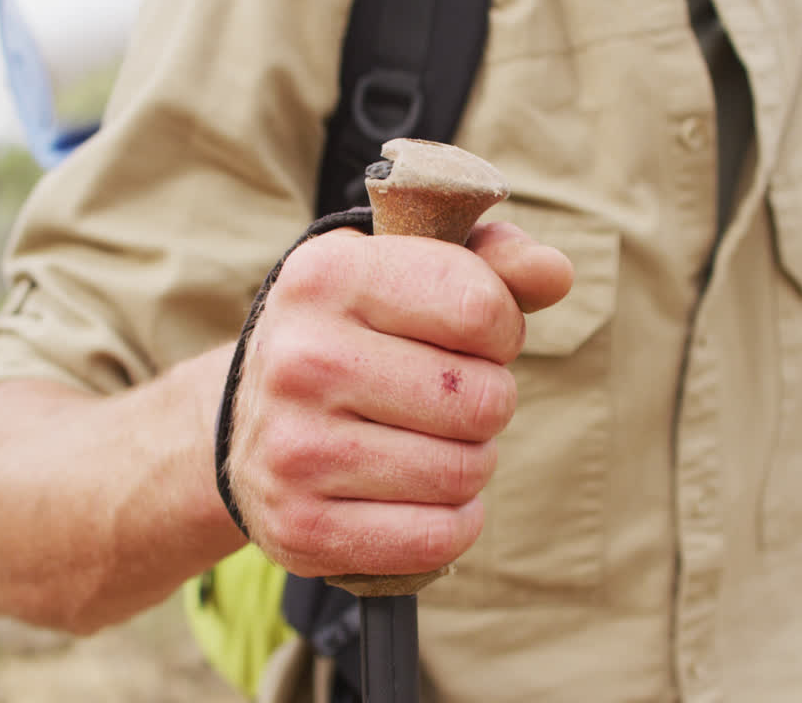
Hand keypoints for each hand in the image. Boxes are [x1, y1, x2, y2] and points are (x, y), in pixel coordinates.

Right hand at [227, 220, 572, 577]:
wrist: (246, 422)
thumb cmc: (355, 334)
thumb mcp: (404, 272)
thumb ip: (491, 262)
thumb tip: (556, 273)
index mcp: (327, 276)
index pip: (479, 308)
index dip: (501, 328)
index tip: (471, 336)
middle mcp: (300, 359)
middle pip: (481, 400)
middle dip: (487, 402)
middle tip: (450, 399)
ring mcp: (293, 449)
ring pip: (464, 472)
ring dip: (469, 463)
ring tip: (427, 442)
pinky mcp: (300, 527)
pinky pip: (436, 538)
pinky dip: (452, 523)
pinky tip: (420, 495)